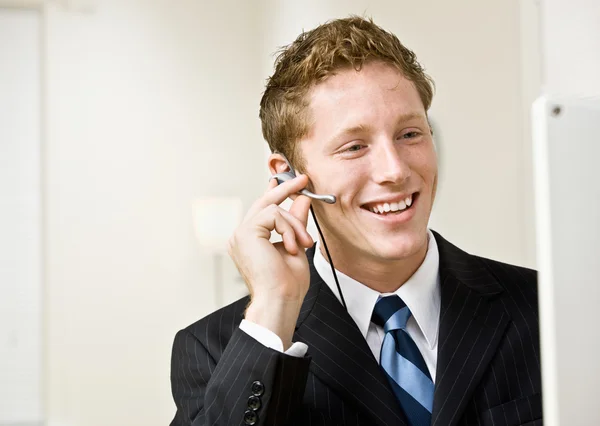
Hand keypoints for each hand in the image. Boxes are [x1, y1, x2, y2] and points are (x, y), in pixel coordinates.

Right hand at [228, 174, 313, 348]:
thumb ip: (296, 223)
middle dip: (286, 189)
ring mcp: (240, 234)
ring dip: (295, 225)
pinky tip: (293, 246)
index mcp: (250, 241)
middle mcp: (240, 236)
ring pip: (274, 209)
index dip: (275, 193)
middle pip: (264, 203)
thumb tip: (302, 200)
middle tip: (304, 180)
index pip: (261, 210)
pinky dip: (289, 229)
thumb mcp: (296, 245)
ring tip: (304, 243)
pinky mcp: (246, 232)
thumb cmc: (287, 284)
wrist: (280, 300)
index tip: (290, 182)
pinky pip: (274, 215)